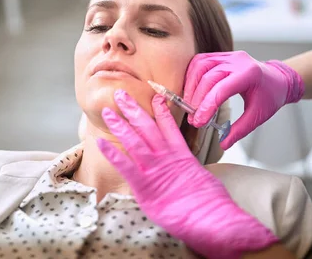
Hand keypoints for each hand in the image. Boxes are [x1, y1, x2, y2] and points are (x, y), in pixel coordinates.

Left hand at [97, 90, 278, 258]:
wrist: (211, 217)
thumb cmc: (211, 203)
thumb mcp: (201, 179)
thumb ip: (188, 171)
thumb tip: (187, 172)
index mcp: (182, 154)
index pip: (169, 126)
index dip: (160, 110)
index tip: (154, 96)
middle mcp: (167, 156)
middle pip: (147, 126)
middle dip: (133, 109)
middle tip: (121, 94)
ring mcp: (155, 169)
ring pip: (133, 140)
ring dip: (119, 124)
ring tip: (107, 111)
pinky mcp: (144, 186)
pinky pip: (124, 165)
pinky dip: (111, 153)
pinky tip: (100, 142)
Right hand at [184, 52, 303, 149]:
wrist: (277, 78)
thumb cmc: (270, 96)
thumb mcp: (258, 116)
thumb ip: (240, 130)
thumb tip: (223, 144)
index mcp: (250, 74)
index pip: (221, 90)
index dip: (206, 107)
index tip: (198, 122)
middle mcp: (237, 61)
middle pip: (208, 77)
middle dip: (196, 99)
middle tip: (192, 119)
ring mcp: (228, 55)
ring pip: (200, 65)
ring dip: (191, 86)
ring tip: (188, 106)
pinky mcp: (222, 55)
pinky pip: (200, 61)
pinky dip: (191, 76)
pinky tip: (190, 91)